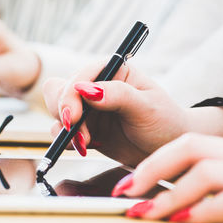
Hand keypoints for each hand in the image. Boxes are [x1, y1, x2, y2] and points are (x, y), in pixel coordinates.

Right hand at [43, 63, 187, 165]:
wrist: (165, 150)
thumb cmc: (164, 122)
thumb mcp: (146, 107)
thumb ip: (117, 95)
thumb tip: (85, 89)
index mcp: (112, 72)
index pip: (79, 77)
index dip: (70, 95)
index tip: (73, 117)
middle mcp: (96, 87)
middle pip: (59, 91)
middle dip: (64, 113)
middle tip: (78, 133)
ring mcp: (88, 108)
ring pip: (57, 112)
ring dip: (66, 130)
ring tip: (86, 143)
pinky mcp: (84, 128)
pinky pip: (62, 132)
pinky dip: (68, 141)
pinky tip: (90, 146)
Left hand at [112, 133, 222, 222]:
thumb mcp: (219, 189)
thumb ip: (193, 189)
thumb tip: (149, 200)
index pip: (186, 145)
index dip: (152, 163)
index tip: (126, 184)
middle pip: (191, 146)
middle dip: (153, 169)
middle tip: (126, 191)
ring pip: (206, 172)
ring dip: (170, 196)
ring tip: (146, 211)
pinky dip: (200, 212)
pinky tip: (179, 220)